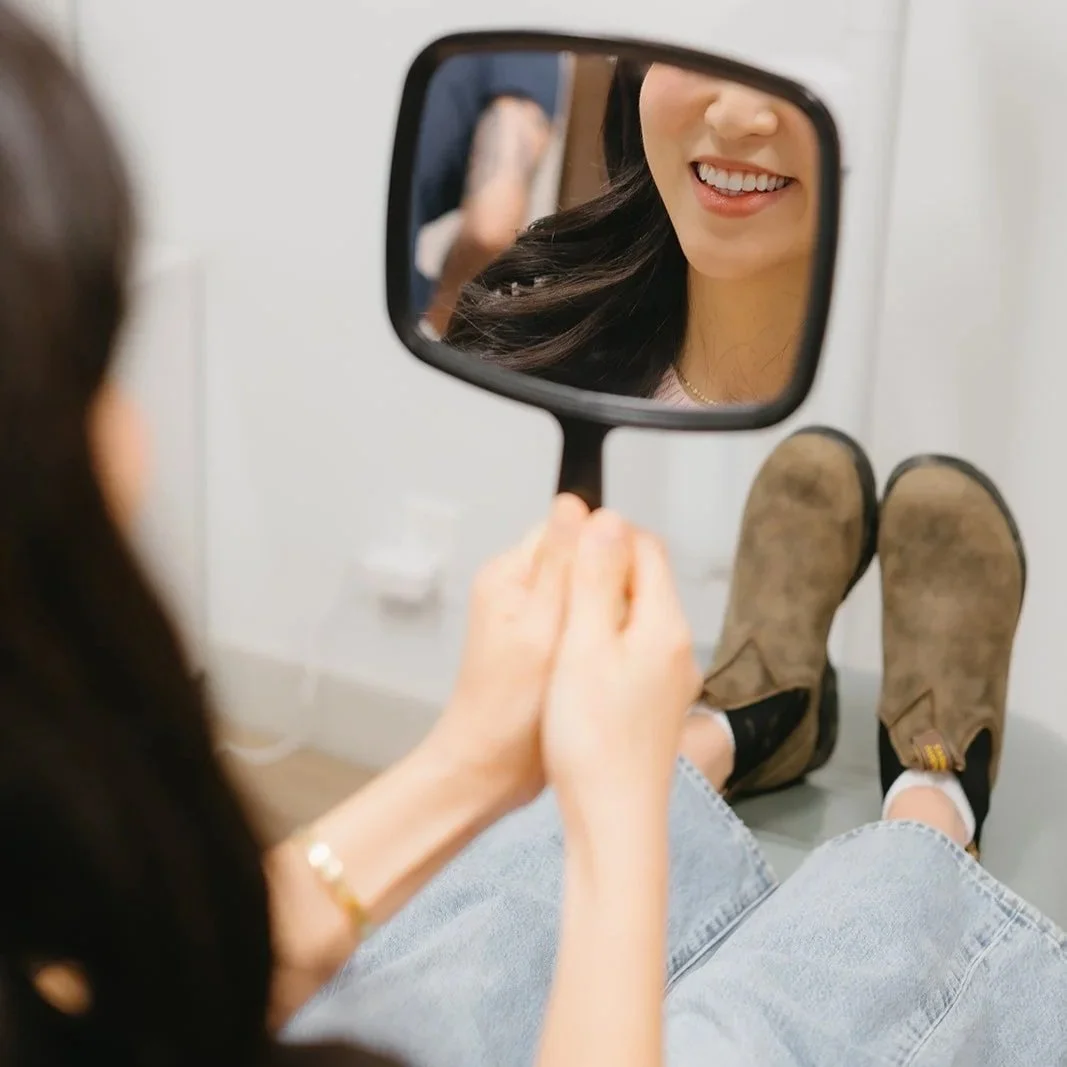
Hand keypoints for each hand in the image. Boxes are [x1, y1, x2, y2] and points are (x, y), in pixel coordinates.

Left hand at [427, 493, 589, 810]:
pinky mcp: (545, 644)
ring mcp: (531, 617)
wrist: (489, 770)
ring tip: (612, 645)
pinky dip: (598, 633)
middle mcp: (517, 589)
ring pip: (586, 591)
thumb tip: (575, 503)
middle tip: (616, 624)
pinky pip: (583, 620)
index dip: (603, 551)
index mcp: (509, 575)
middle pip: (580, 559)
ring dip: (603, 611)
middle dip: (605, 583)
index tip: (622, 587)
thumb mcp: (540, 629)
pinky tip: (606, 658)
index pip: (567, 531)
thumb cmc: (507, 710)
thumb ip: (560, 567)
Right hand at [542, 510, 701, 822]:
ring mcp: (670, 679)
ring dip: (600, 605)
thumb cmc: (593, 739)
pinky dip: (604, 641)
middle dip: (601, 568)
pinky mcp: (656, 705)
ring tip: (559, 622)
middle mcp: (678, 647)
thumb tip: (605, 518)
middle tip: (555, 583)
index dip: (604, 534)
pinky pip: (633, 650)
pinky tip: (574, 663)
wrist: (614, 821)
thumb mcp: (584, 645)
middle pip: (644, 580)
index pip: (646, 548)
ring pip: (636, 616)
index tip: (564, 545)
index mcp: (665, 624)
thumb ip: (596, 580)